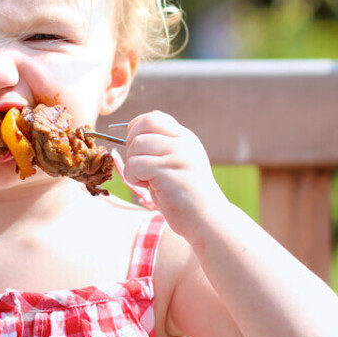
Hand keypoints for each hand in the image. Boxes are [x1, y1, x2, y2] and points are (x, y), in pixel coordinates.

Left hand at [120, 111, 229, 239]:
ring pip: (136, 146)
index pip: (153, 117)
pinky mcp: (170, 173)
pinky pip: (136, 165)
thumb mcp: (175, 163)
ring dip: (131, 165)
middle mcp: (184, 143)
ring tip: (144, 179)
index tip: (137, 150)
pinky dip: (132, 177)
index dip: (136, 129)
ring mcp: (179, 157)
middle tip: (139, 166)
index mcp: (185, 138)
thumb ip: (160, 147)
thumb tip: (129, 136)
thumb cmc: (184, 195)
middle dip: (131, 146)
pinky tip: (146, 186)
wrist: (208, 219)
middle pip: (142, 127)